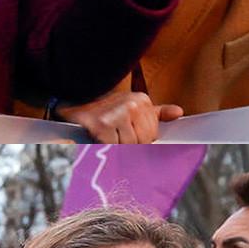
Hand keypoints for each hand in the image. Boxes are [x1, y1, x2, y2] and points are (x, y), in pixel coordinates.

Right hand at [56, 89, 182, 142]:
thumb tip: (178, 113)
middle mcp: (132, 104)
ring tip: (104, 134)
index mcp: (142, 100)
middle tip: (112, 134)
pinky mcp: (102, 125)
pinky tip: (96, 136)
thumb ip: (155, 113)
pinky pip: (112, 146)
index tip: (122, 132)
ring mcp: (117, 114)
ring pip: (128, 146)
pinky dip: (103, 145)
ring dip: (114, 145)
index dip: (137, 139)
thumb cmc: (102, 110)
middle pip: (143, 142)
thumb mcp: (130, 107)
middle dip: (127, 143)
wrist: (70, 103)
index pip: (152, 135)